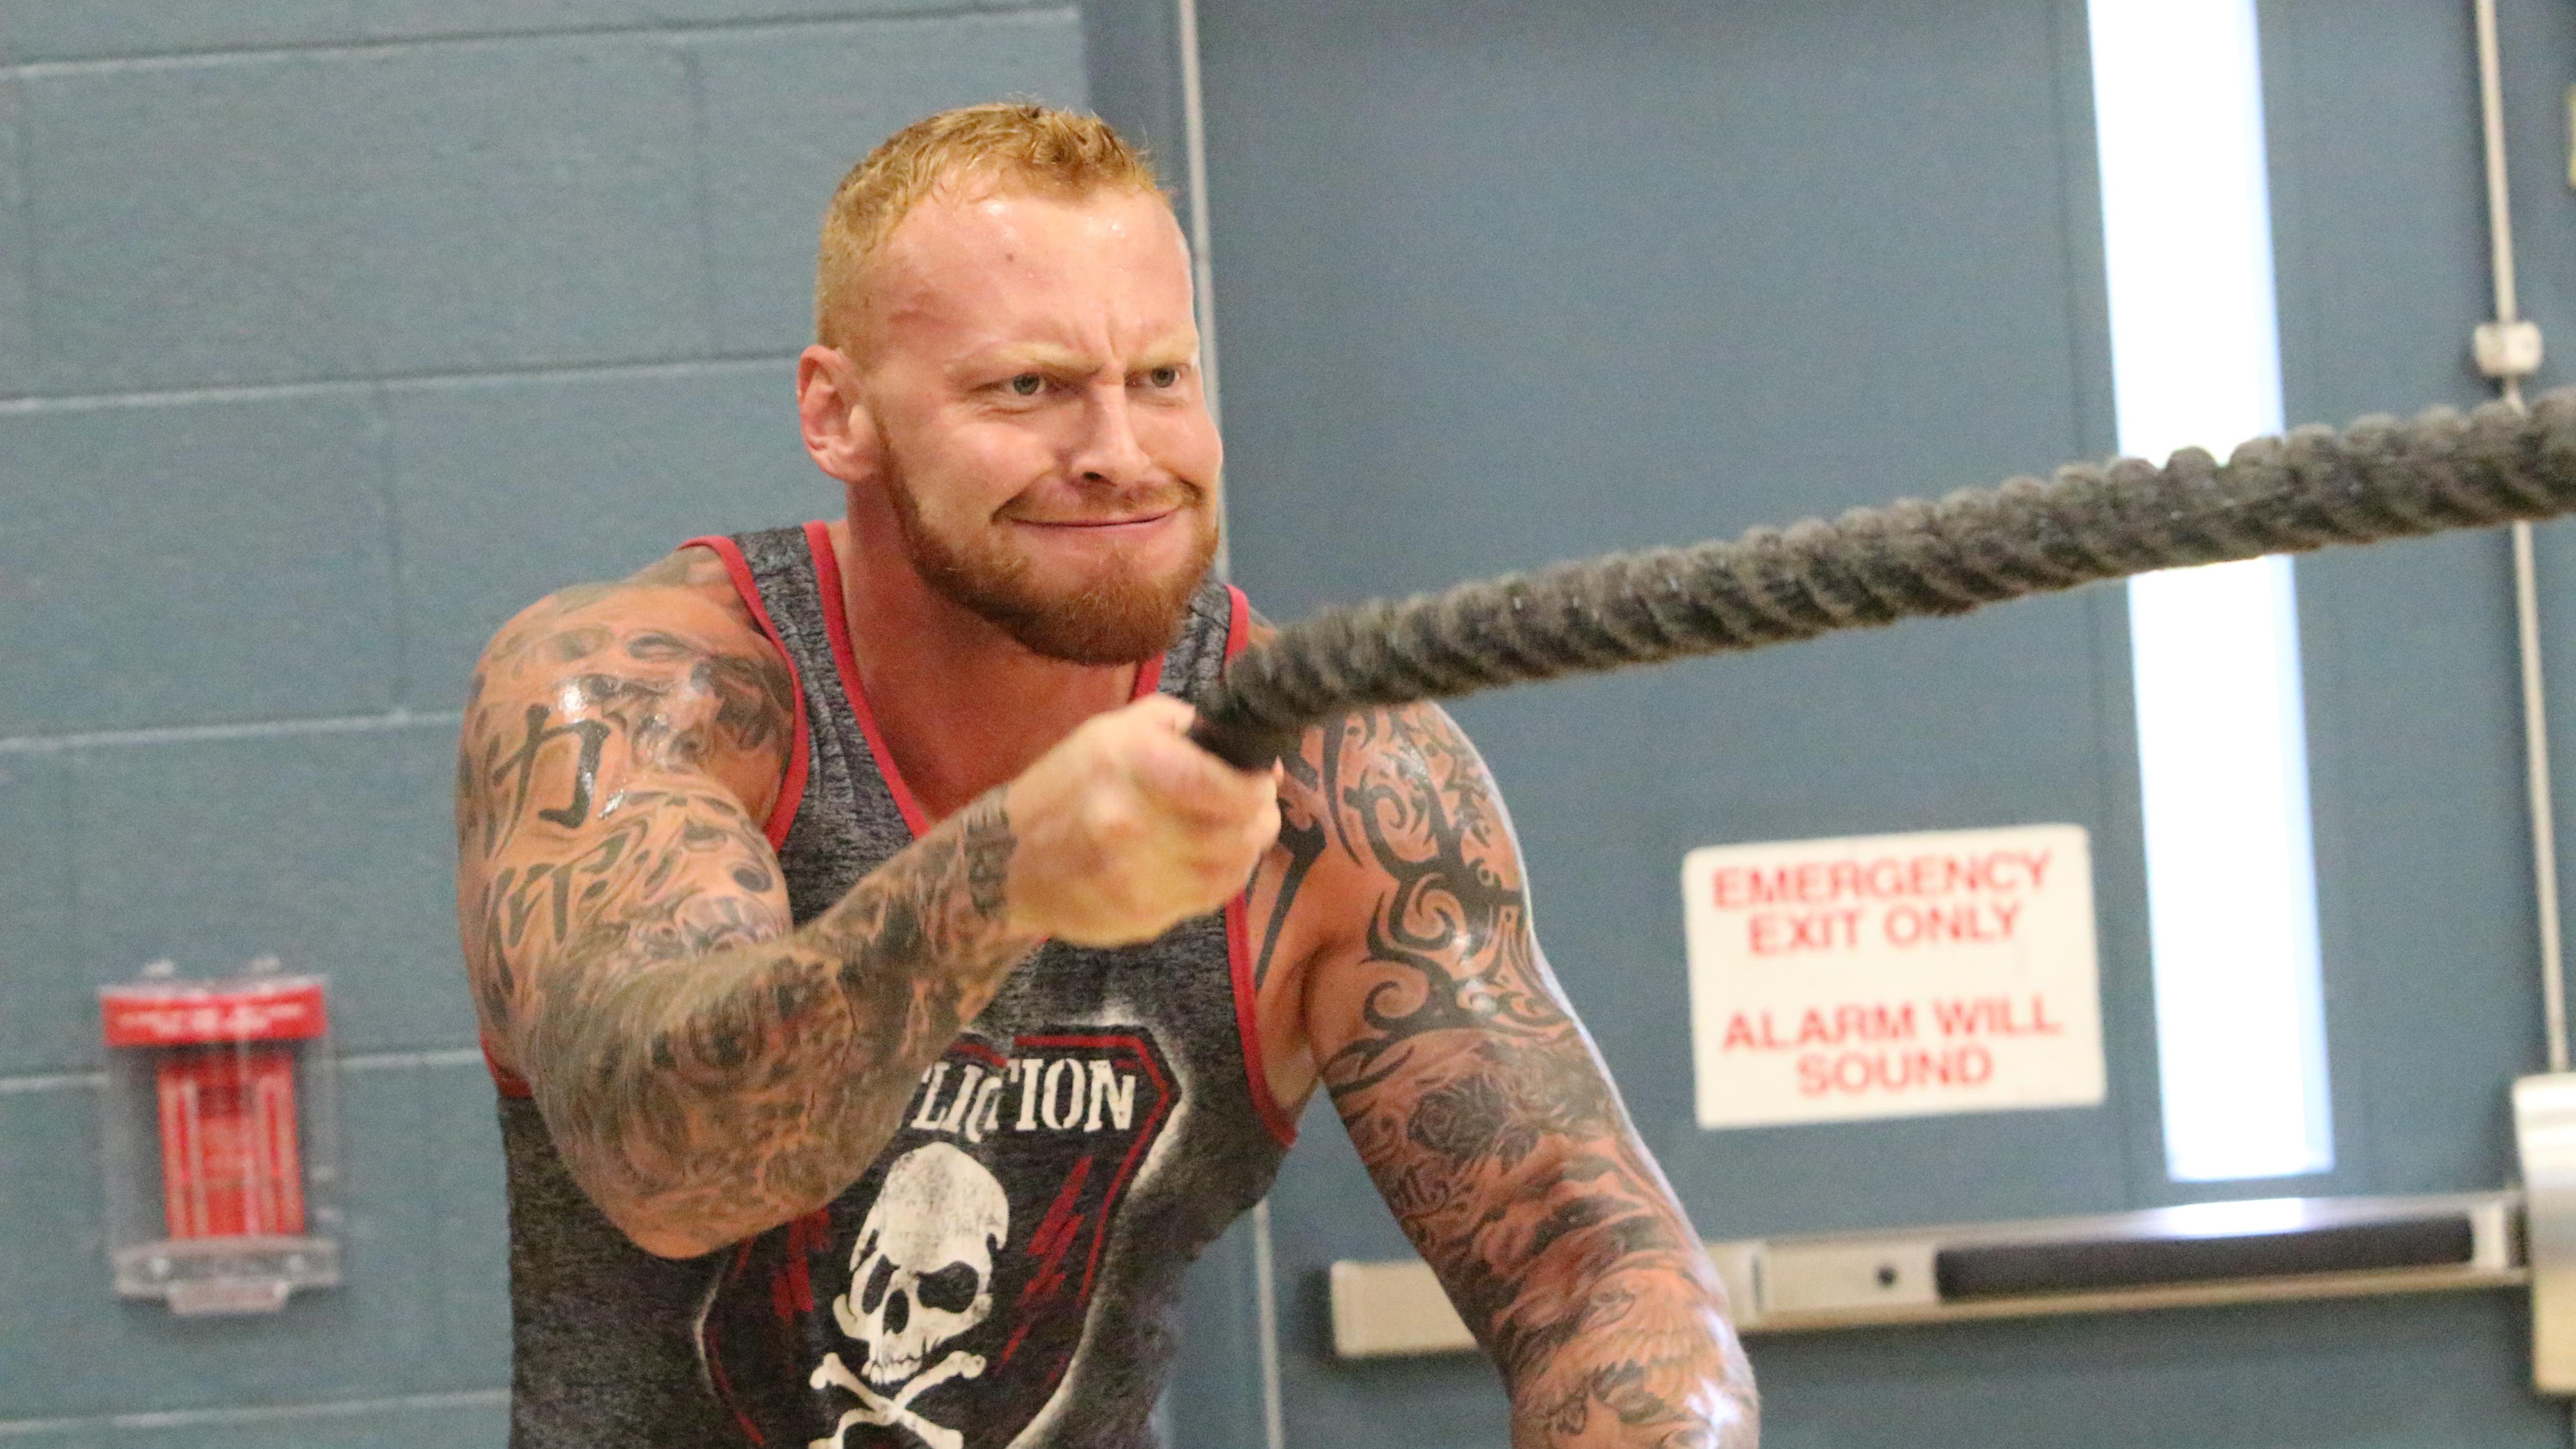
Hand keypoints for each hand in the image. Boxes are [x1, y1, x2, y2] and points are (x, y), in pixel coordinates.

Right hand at [1002, 695, 1282, 945]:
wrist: (1005, 858)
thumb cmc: (1070, 783)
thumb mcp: (1116, 731)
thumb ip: (1184, 729)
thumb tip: (1249, 751)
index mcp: (1131, 763)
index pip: (1228, 786)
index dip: (1258, 785)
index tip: (1261, 779)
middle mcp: (1133, 822)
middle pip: (1238, 832)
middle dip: (1260, 818)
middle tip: (1257, 809)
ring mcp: (1136, 876)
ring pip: (1230, 870)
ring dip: (1245, 851)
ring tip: (1236, 834)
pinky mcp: (1138, 917)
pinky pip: (1205, 900)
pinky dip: (1217, 880)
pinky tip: (1204, 863)